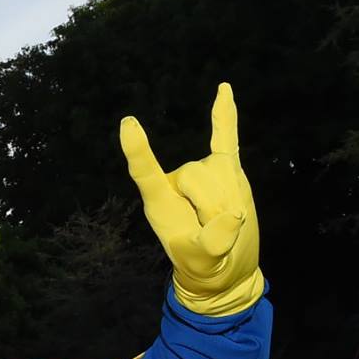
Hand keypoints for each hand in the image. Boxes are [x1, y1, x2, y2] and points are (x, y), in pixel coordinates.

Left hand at [120, 83, 262, 316]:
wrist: (227, 269)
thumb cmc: (205, 266)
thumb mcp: (205, 263)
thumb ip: (212, 244)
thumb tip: (230, 216)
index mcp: (159, 202)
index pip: (145, 172)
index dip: (138, 150)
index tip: (128, 123)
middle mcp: (176, 181)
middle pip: (198, 176)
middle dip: (215, 207)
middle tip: (217, 234)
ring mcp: (202, 173)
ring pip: (221, 170)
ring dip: (231, 199)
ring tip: (226, 221)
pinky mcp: (225, 169)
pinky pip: (225, 137)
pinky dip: (225, 116)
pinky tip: (224, 89)